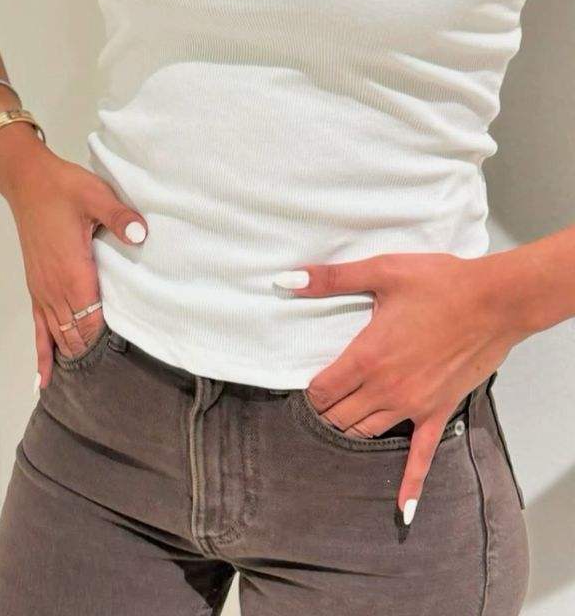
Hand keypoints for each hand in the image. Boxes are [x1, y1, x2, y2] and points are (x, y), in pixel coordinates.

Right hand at [0, 129, 147, 388]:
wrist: (27, 181)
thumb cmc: (62, 187)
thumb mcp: (96, 195)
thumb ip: (120, 216)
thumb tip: (141, 234)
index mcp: (73, 272)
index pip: (93, 320)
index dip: (107, 343)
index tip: (125, 363)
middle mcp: (55, 289)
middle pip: (77, 336)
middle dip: (95, 356)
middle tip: (117, 381)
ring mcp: (42, 291)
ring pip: (58, 336)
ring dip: (73, 357)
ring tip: (90, 387)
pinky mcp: (36, 288)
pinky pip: (38, 328)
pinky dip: (42, 354)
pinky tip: (44, 379)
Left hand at [275, 251, 526, 523]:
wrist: (495, 300)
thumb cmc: (440, 283)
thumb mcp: (381, 271)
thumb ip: (331, 279)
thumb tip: (287, 280)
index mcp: (367, 357)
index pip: (321, 391)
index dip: (309, 390)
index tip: (307, 382)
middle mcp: (386, 389)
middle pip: (338, 416)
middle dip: (325, 409)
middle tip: (322, 399)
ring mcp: (413, 405)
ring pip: (366, 433)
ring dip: (350, 428)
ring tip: (342, 419)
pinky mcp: (439, 412)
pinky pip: (422, 456)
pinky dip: (410, 484)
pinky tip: (403, 509)